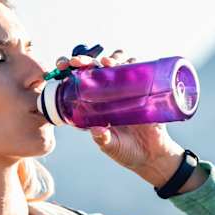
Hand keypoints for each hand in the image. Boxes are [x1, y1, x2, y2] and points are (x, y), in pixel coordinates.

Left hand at [54, 49, 187, 186]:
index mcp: (95, 105)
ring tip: (105, 63)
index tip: (61, 67)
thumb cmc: (127, 151)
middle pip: (95, 68)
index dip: (70, 72)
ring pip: (117, 64)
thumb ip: (103, 138)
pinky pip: (138, 70)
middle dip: (84, 60)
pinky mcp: (144, 89)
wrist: (152, 156)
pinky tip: (125, 65)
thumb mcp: (111, 146)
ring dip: (110, 58)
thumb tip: (96, 129)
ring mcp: (126, 90)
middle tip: (77, 62)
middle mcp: (109, 94)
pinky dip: (131, 63)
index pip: (79, 82)